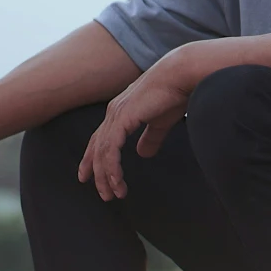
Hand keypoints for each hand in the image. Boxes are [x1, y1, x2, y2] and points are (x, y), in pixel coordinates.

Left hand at [79, 52, 195, 199]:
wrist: (181, 75)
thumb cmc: (175, 93)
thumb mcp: (160, 121)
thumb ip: (151, 138)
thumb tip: (143, 153)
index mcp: (120, 112)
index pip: (101, 139)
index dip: (93, 158)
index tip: (89, 177)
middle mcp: (113, 113)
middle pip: (97, 148)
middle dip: (97, 172)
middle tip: (104, 194)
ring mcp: (116, 115)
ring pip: (103, 152)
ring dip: (106, 176)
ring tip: (114, 194)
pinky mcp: (123, 119)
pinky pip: (111, 149)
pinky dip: (112, 168)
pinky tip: (117, 181)